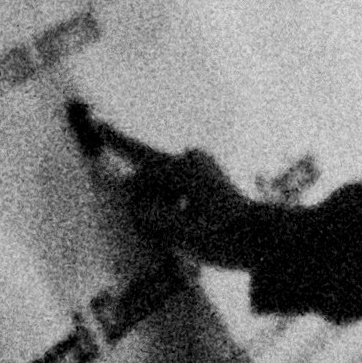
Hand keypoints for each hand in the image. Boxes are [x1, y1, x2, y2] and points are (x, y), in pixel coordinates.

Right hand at [66, 104, 277, 270]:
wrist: (264, 240)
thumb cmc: (223, 237)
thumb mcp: (179, 231)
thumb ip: (149, 215)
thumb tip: (135, 205)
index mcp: (183, 169)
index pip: (139, 155)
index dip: (115, 141)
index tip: (97, 121)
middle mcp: (190, 161)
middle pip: (148, 179)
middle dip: (145, 202)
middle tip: (162, 231)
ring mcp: (200, 167)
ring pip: (162, 186)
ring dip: (161, 206)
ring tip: (180, 233)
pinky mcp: (207, 178)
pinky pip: (176, 190)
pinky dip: (173, 206)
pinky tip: (187, 226)